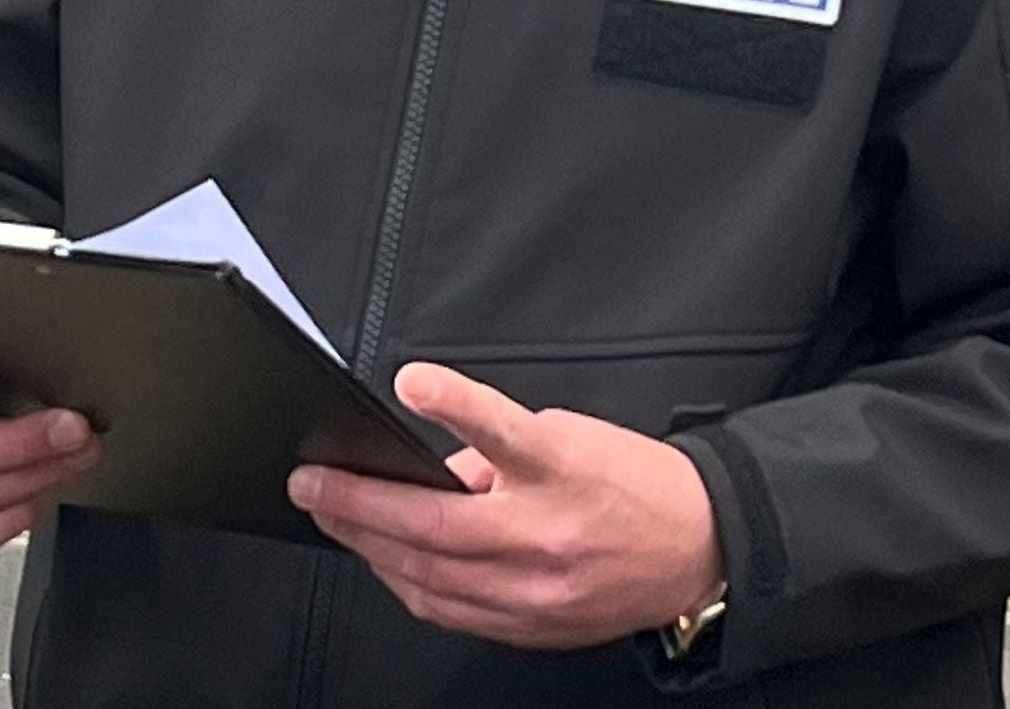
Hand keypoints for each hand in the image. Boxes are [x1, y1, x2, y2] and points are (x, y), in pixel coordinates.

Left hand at [292, 363, 724, 649]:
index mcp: (563, 472)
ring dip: (366, 544)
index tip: (412, 382)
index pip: (502, 432)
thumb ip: (502, 452)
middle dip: (356, 502)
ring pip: (424, 575)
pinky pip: (444, 609)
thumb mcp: (576, 438)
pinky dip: (404, 581)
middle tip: (310, 482)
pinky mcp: (527, 627)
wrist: (699, 551)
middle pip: (432, 525)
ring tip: (332, 517)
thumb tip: (440, 470)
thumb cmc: (637, 486)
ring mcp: (531, 590)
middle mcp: (543, 535)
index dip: (454, 404)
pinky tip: (380, 559)